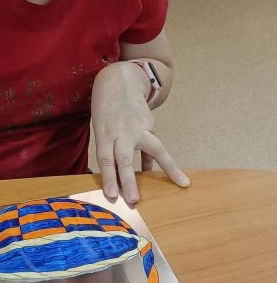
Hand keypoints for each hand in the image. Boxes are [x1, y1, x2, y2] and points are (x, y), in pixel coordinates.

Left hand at [91, 62, 188, 205]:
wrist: (117, 82)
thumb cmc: (105, 112)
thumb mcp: (101, 131)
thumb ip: (110, 152)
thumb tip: (122, 178)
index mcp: (104, 133)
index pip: (105, 159)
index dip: (108, 178)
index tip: (112, 195)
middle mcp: (122, 131)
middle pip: (124, 158)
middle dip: (129, 181)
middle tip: (133, 200)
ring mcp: (139, 127)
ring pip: (152, 149)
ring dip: (164, 169)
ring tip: (180, 182)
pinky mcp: (150, 126)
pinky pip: (155, 148)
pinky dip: (163, 163)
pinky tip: (174, 178)